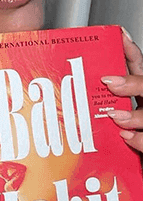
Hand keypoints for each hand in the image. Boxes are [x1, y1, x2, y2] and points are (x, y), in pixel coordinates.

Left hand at [101, 28, 142, 154]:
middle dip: (131, 83)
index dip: (131, 50)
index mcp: (139, 95)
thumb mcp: (103, 114)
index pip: (138, 65)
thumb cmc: (116, 139)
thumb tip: (65, 84)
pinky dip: (139, 140)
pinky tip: (126, 138)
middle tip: (108, 82)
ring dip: (134, 115)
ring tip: (116, 117)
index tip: (119, 36)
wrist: (132, 164)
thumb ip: (94, 100)